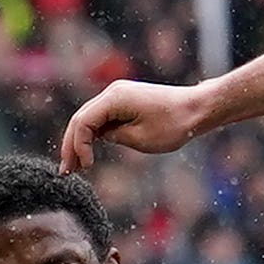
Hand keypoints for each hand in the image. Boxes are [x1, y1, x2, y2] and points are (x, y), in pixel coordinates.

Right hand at [60, 77, 207, 169]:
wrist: (197, 109)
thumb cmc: (174, 124)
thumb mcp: (141, 138)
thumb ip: (114, 137)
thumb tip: (99, 137)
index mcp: (115, 98)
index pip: (83, 122)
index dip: (79, 146)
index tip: (87, 166)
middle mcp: (112, 92)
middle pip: (81, 119)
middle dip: (71, 145)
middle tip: (66, 171)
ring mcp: (118, 95)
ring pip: (88, 119)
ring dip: (80, 141)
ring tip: (74, 166)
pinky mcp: (124, 102)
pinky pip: (101, 118)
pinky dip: (93, 135)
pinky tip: (88, 153)